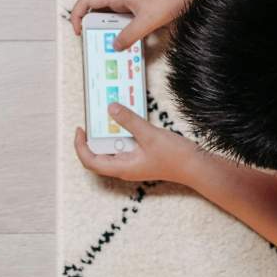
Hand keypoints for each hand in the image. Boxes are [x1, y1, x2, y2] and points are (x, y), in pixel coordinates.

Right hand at [68, 0, 198, 48]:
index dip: (77, 13)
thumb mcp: (148, 20)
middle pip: (97, 10)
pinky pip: (123, 21)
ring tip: (109, 46)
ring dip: (107, 30)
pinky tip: (126, 43)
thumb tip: (115, 45)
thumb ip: (130, 34)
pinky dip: (120, 32)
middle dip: (92, 26)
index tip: (79, 30)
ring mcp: (130, 3)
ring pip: (110, 17)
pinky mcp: (140, 10)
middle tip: (94, 42)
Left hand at [73, 104, 202, 184]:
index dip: (80, 147)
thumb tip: (111, 108)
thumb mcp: (149, 134)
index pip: (90, 162)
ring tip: (107, 117)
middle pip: (98, 157)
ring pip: (112, 150)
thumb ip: (129, 121)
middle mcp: (125, 168)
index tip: (80, 129)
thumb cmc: (174, 157)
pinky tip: (126, 121)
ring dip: (108, 135)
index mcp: (122, 168)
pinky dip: (121, 134)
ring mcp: (133, 163)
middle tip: (92, 120)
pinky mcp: (142, 158)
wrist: (196, 167)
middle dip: (92, 139)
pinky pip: (125, 146)